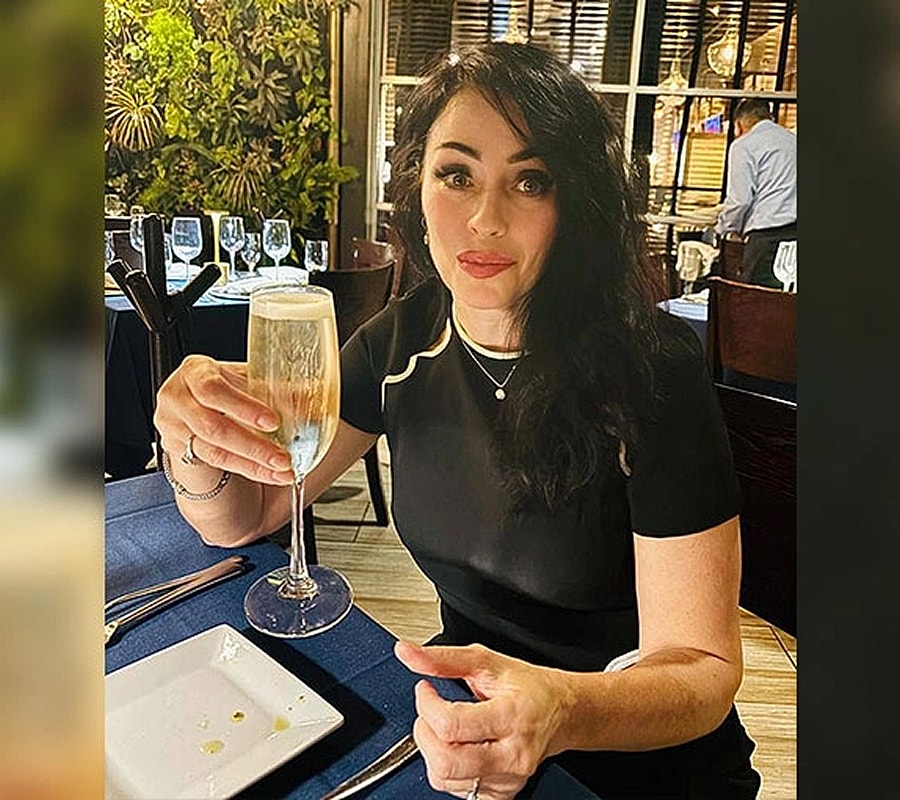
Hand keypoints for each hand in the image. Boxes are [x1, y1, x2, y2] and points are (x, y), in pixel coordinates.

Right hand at [153, 354, 292, 484]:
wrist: (204, 407)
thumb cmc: (226, 389)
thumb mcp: (248, 381)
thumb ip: (277, 389)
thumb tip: (314, 395)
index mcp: (196, 371)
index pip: (213, 390)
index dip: (243, 407)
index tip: (272, 421)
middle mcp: (178, 399)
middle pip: (212, 426)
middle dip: (253, 444)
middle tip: (282, 457)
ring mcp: (175, 428)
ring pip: (214, 451)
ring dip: (254, 462)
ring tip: (283, 469)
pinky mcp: (179, 452)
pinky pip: (217, 465)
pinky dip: (249, 469)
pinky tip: (270, 473)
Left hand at [394, 640, 568, 799]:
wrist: (560, 712)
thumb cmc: (528, 687)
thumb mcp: (487, 661)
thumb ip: (443, 659)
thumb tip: (407, 653)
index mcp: (512, 716)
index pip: (451, 725)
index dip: (426, 705)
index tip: (425, 690)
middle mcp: (513, 754)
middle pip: (445, 761)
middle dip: (425, 732)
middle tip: (430, 712)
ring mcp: (508, 779)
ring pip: (445, 779)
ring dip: (432, 750)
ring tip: (444, 728)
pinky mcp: (502, 794)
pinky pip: (457, 791)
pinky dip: (447, 769)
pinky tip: (458, 748)